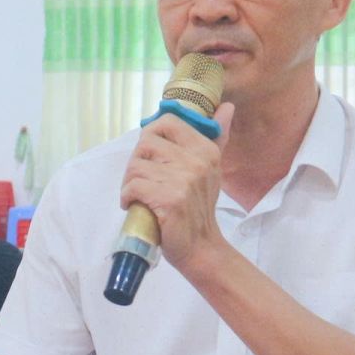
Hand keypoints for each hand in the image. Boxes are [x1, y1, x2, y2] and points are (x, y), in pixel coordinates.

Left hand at [119, 102, 235, 273]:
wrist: (200, 247)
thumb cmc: (198, 208)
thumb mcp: (210, 169)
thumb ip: (217, 137)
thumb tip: (227, 106)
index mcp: (205, 149)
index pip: (167, 122)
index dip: (150, 136)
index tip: (149, 157)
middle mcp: (196, 161)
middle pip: (145, 144)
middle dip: (136, 163)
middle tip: (140, 180)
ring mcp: (183, 181)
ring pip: (136, 166)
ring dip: (129, 182)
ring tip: (138, 195)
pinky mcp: (169, 200)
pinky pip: (133, 186)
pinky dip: (127, 197)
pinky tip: (134, 205)